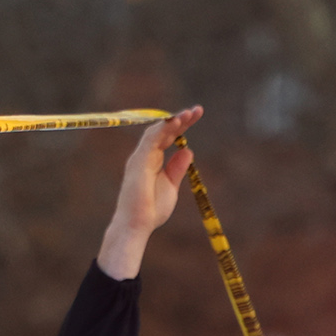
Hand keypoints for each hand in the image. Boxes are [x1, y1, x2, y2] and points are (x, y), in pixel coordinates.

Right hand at [94, 106, 201, 280]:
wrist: (138, 225)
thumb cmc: (152, 210)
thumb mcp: (171, 185)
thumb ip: (177, 168)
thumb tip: (188, 150)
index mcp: (152, 160)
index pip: (168, 137)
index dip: (181, 125)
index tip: (196, 115)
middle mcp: (144, 155)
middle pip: (163, 130)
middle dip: (180, 119)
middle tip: (197, 110)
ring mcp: (140, 157)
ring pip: (156, 131)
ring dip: (172, 121)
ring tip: (189, 114)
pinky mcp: (138, 161)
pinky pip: (150, 139)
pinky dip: (162, 129)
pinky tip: (175, 122)